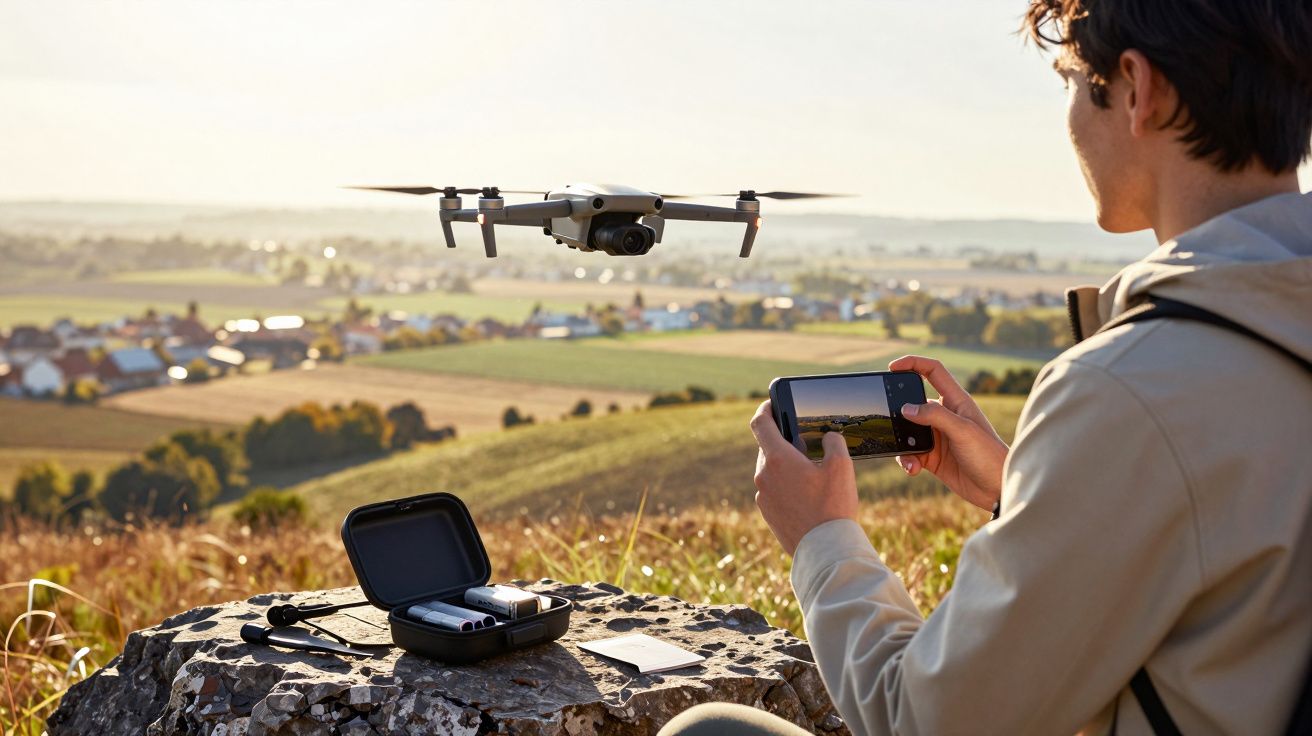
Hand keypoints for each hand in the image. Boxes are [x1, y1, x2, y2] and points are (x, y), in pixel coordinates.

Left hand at [749, 400, 858, 555]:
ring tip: (810, 471)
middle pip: (767, 447)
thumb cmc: (833, 506)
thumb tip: (828, 437)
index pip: (759, 423)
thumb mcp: (842, 466)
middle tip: (805, 442)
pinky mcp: (767, 513)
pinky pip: (773, 490)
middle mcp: (763, 475)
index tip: (773, 404)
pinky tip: (806, 493)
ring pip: (770, 470)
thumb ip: (834, 442)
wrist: (824, 550)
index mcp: (777, 458)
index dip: (765, 408)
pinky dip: (785, 484)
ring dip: (785, 465)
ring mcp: (762, 496)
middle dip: (784, 441)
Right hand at [888, 355, 1008, 510]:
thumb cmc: (989, 455)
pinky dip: (906, 460)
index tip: (892, 367)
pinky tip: (913, 469)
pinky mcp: (932, 457)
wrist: (997, 490)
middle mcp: (945, 416)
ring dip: (901, 442)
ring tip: (907, 455)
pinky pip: (910, 453)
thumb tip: (906, 408)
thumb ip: (935, 415)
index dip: (913, 363)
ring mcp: (937, 437)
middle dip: (897, 409)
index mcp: (956, 401)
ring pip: (907, 431)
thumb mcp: (963, 431)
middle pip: (913, 402)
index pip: (933, 371)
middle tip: (886, 418)